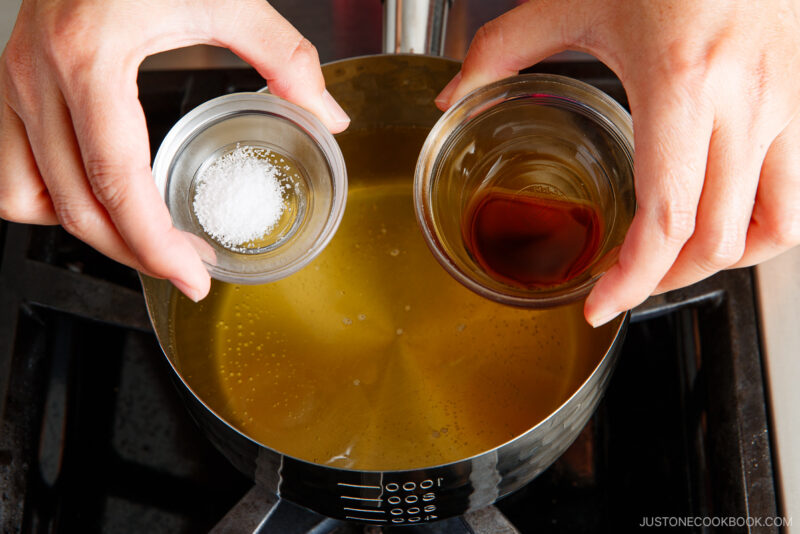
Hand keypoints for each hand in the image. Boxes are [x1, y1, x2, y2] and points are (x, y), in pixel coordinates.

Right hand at [0, 0, 349, 300]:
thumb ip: (285, 59)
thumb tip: (327, 116)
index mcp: (91, 61)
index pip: (119, 184)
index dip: (157, 246)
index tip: (194, 277)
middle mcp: (38, 77)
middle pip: (77, 208)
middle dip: (136, 254)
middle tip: (187, 270)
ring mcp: (15, 81)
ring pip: (28, 197)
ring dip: (85, 232)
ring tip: (142, 239)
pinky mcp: (12, 81)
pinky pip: (10, 168)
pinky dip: (48, 198)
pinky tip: (94, 196)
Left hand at [435, 0, 799, 325]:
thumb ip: (499, 50)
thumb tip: (452, 96)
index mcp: (680, 82)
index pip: (667, 218)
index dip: (634, 279)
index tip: (600, 304)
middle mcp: (746, 102)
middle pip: (718, 240)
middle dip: (665, 280)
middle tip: (625, 282)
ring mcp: (788, 103)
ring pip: (777, 228)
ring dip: (722, 263)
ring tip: (673, 262)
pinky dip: (764, 228)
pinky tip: (723, 223)